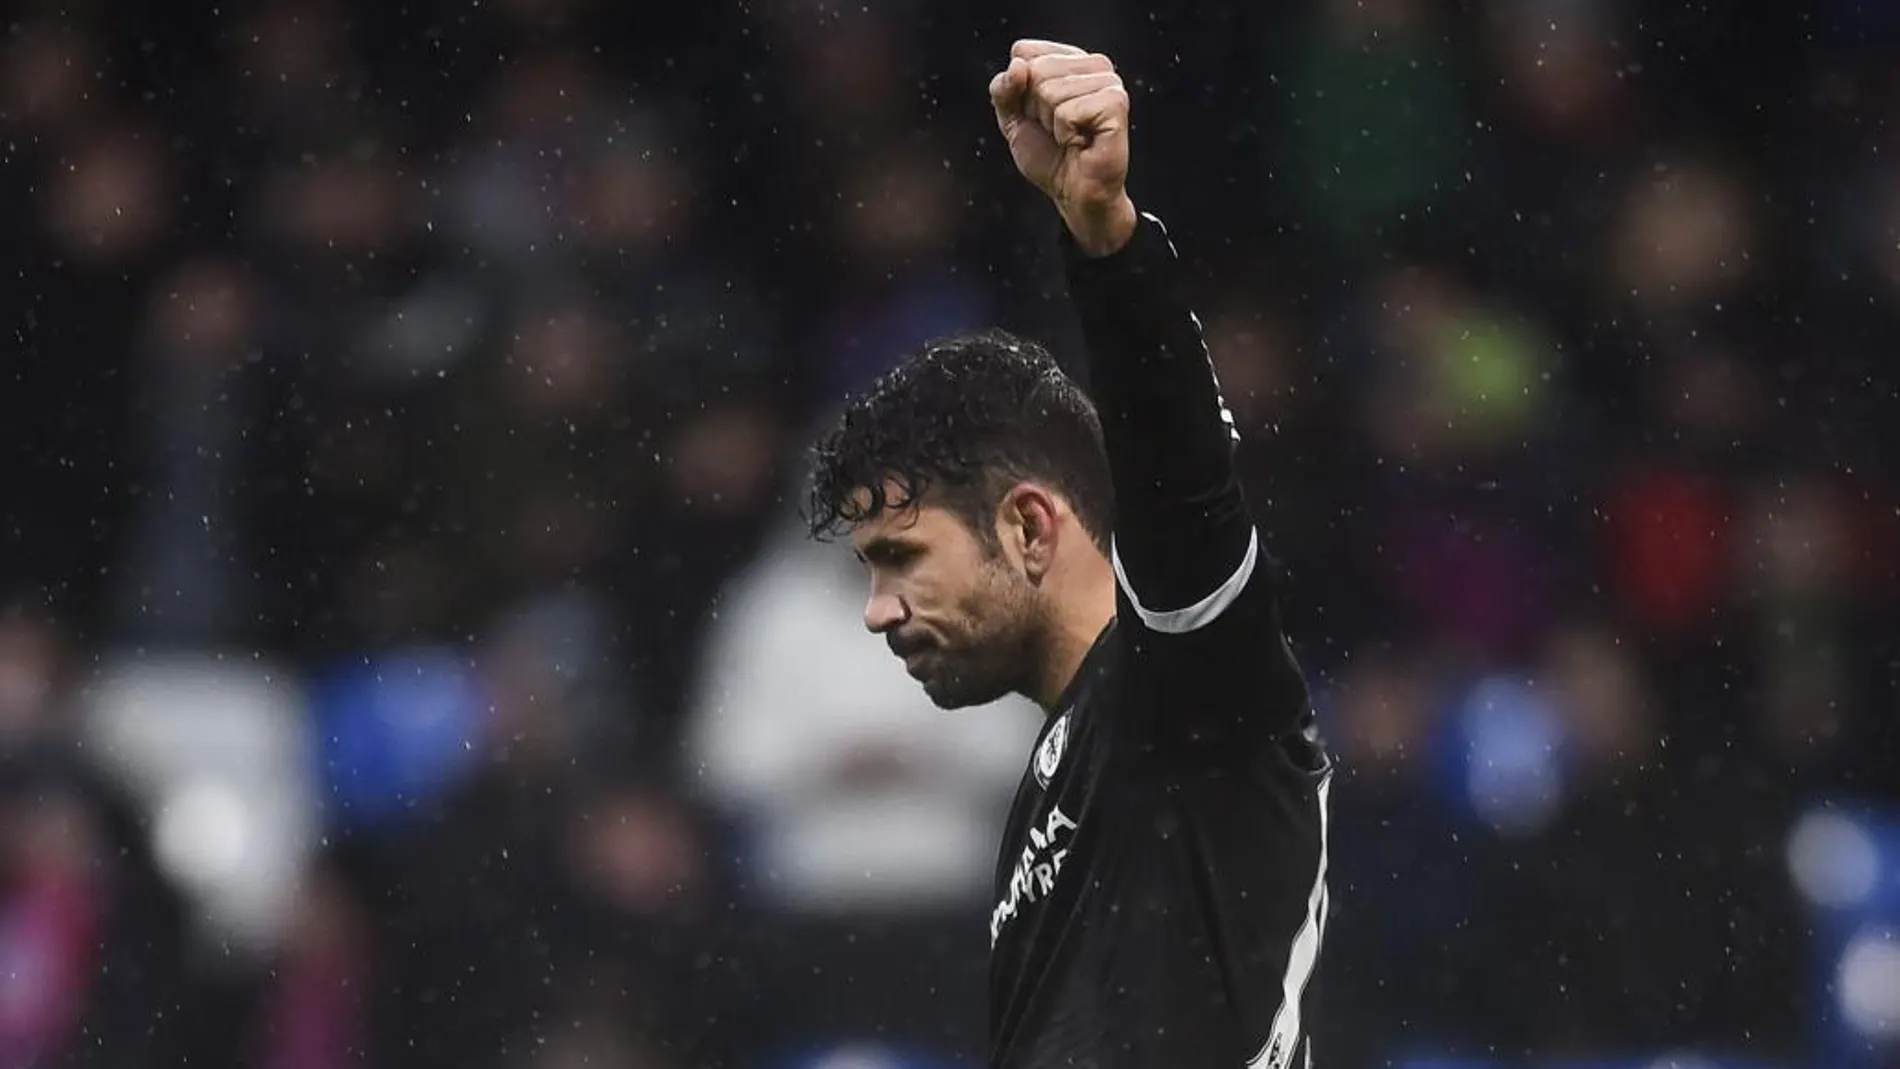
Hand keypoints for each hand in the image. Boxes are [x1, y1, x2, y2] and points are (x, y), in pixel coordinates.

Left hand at [989, 39, 1137, 256]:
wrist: (1074, 193)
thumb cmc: (1050, 156)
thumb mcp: (1013, 119)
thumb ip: (1003, 89)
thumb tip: (1017, 66)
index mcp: (1071, 60)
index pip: (1023, 52)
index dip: (1019, 91)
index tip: (1039, 114)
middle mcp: (1094, 65)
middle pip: (1036, 70)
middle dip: (1036, 109)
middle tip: (1057, 130)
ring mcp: (1109, 82)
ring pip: (1050, 91)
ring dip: (1052, 123)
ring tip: (1070, 136)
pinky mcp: (1115, 102)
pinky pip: (1067, 111)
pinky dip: (1065, 133)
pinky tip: (1082, 141)